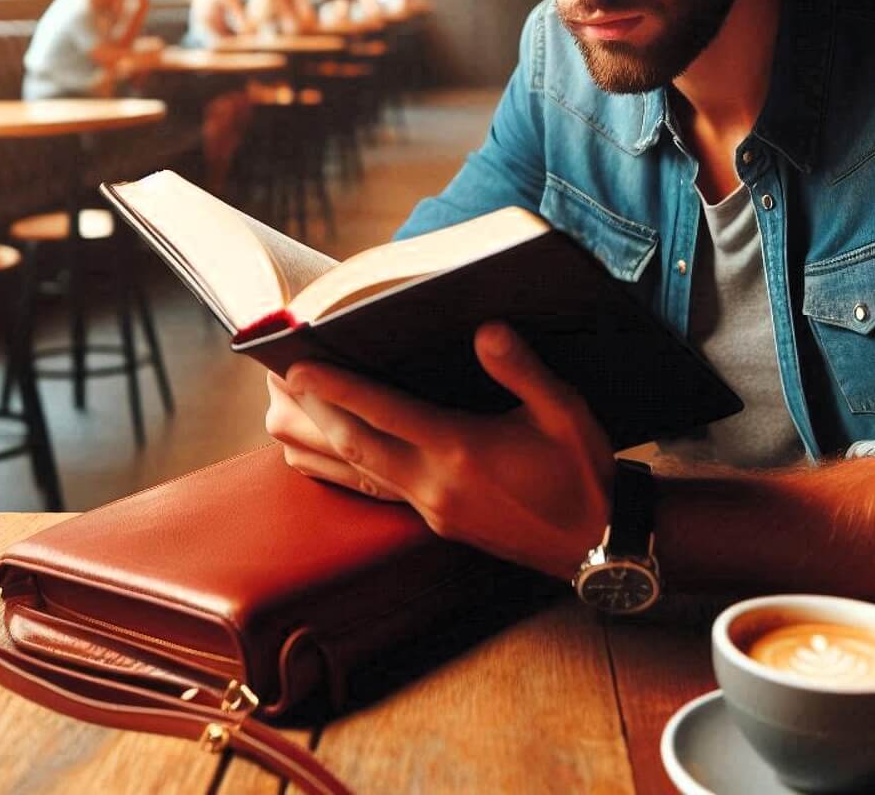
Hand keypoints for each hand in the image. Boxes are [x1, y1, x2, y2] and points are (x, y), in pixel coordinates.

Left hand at [264, 322, 615, 578]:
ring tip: (287, 413)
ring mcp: (430, 507)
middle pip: (355, 445)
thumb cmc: (581, 472)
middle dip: (313, 410)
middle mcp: (435, 482)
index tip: (301, 365)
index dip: (339, 388)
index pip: (386, 413)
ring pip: (357, 473)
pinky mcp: (435, 521)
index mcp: (462, 450)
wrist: (596, 543)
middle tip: (278, 380)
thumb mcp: (565, 412)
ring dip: (319, 441)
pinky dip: (344, 468)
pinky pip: (374, 490)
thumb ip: (523, 370)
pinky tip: (332, 455)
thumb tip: (486, 330)